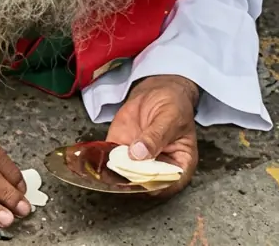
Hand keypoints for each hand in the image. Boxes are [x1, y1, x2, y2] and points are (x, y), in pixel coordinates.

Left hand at [105, 75, 199, 196]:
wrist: (156, 91)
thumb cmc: (173, 105)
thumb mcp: (169, 118)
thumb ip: (155, 136)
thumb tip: (139, 153)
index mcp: (180, 164)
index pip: (171, 184)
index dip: (157, 187)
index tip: (144, 182)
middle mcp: (158, 167)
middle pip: (146, 184)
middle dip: (133, 182)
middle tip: (124, 173)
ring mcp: (138, 160)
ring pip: (126, 176)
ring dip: (116, 175)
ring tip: (110, 168)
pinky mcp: (121, 150)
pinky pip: (112, 161)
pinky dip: (104, 163)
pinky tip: (99, 160)